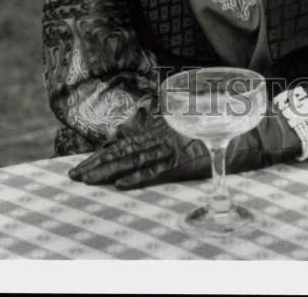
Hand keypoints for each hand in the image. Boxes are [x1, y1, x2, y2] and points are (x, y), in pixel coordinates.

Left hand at [69, 107, 209, 189]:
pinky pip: (156, 171)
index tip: (81, 164)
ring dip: (109, 172)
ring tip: (88, 180)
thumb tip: (133, 125)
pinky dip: (138, 178)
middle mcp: (159, 138)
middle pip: (122, 152)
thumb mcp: (178, 123)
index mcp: (156, 130)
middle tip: (73, 175)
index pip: (123, 143)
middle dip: (96, 164)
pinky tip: (121, 185)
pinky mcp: (181, 162)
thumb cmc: (207, 128)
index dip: (100, 154)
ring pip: (133, 161)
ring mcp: (169, 149)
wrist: (234, 132)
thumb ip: (155, 122)